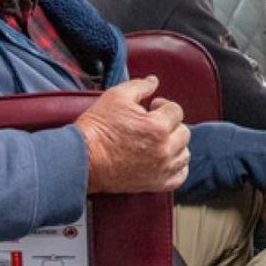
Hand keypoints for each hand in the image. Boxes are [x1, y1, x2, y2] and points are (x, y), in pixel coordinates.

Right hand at [75, 77, 189, 193]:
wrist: (82, 158)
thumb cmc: (98, 127)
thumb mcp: (117, 96)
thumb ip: (140, 86)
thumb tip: (154, 81)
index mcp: (157, 126)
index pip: (176, 111)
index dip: (163, 105)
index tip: (151, 107)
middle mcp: (164, 149)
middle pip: (184, 132)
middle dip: (170, 125)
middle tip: (152, 124)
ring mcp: (161, 169)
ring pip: (184, 154)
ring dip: (175, 145)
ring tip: (157, 141)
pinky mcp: (154, 184)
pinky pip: (179, 177)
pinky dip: (176, 168)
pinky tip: (164, 160)